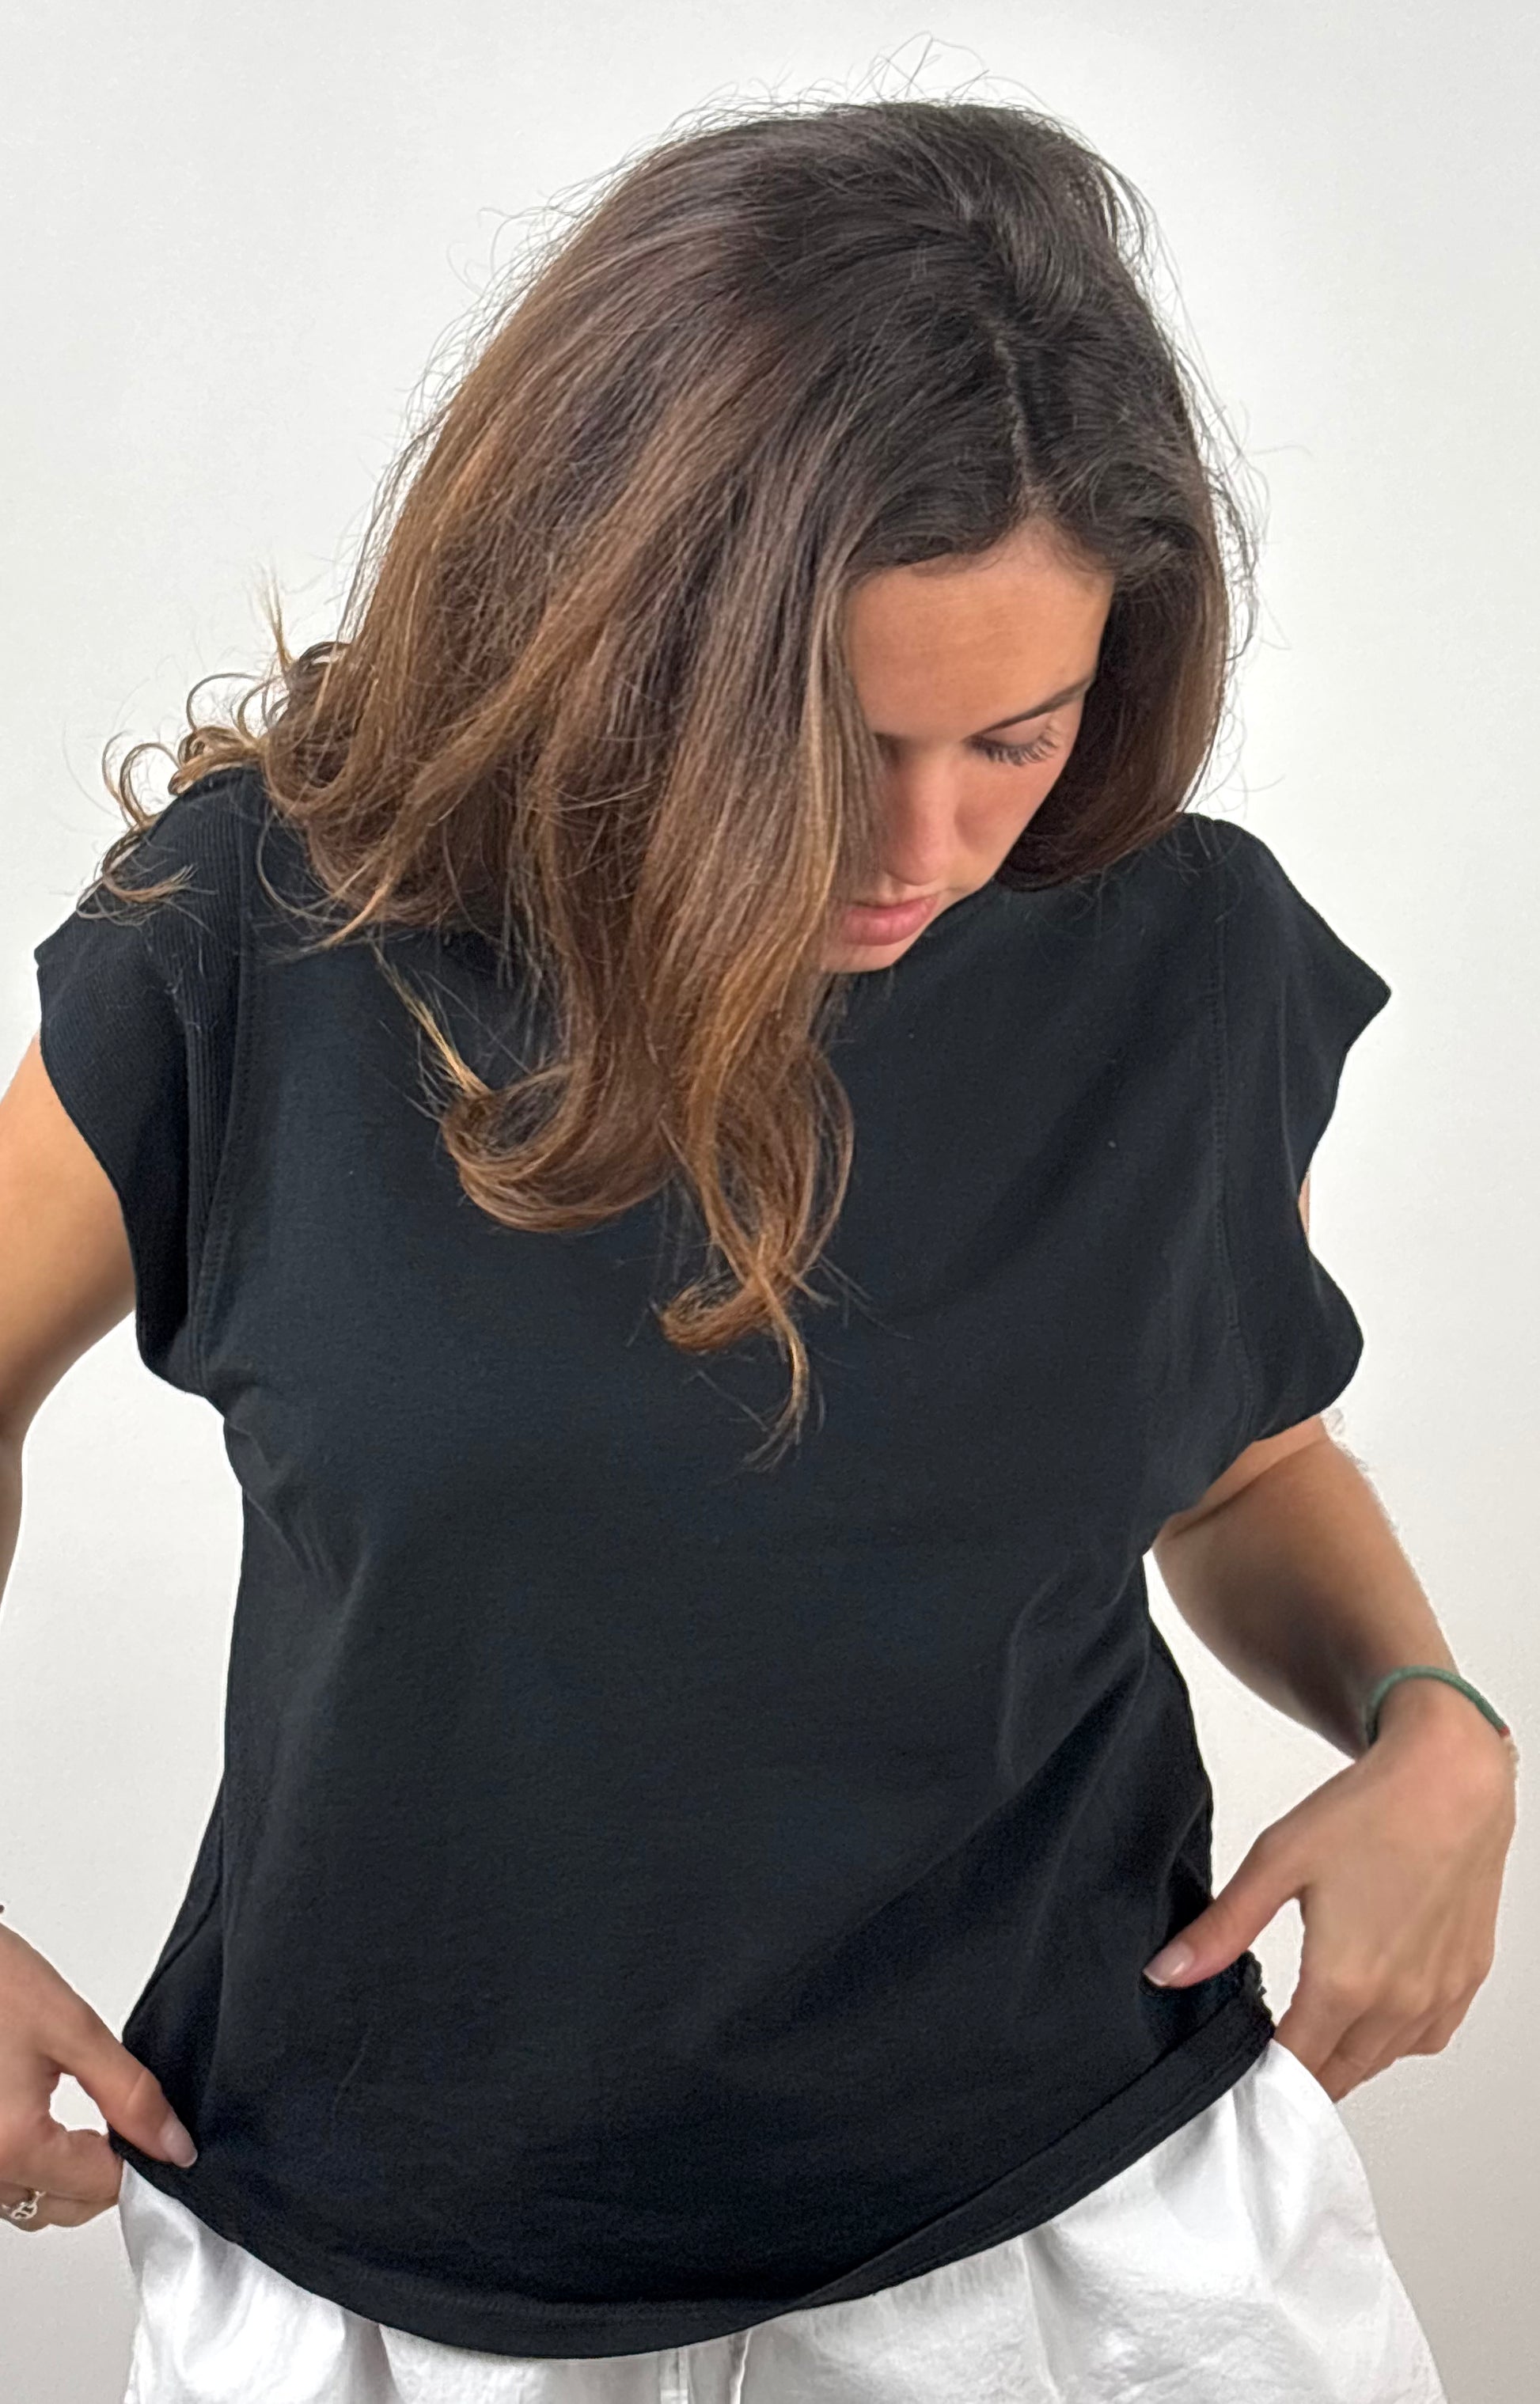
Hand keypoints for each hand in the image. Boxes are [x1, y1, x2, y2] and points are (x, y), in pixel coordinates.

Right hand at [0, 1917, 197, 2232]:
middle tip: (132, 2127)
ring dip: (68, 2178)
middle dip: (105, 2176)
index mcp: (13, 2146)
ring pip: (31, 2202)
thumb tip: (174, 2145)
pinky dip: (35, 2167)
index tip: (161, 2138)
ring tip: (95, 2126)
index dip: (142, 2165)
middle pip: (64, 2208)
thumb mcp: (73, 2029)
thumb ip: (130, 2093)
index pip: (100, 2189)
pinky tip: (52, 2130)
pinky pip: (4, 2184)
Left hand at [1141, 1681, 1518, 2100]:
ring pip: (1383, 2061)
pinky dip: (1394, 2038)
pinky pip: (1426, 2038)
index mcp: (1344, 1982)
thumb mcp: (1276, 1862)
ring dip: (1346, 2058)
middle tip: (1268, 2055)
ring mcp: (1438, 1996)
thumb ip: (1221, 1930)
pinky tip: (1371, 2008)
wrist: (1452, 1782)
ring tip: (1311, 2030)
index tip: (1238, 2070)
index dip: (1262, 2076)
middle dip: (1300, 2074)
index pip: (1295, 2067)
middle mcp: (1397, 2002)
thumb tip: (1166, 1972)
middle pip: (1339, 2075)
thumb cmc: (1370, 1812)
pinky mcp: (1465, 1980)